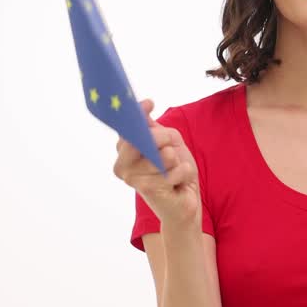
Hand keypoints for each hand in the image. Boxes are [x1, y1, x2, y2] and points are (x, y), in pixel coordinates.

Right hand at [113, 98, 201, 229]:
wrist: (183, 204)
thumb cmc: (174, 172)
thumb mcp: (168, 144)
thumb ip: (154, 129)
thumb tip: (144, 108)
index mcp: (124, 152)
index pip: (126, 127)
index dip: (137, 112)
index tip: (150, 103)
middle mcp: (122, 166)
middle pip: (146, 136)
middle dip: (165, 138)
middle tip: (171, 149)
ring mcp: (133, 178)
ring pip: (165, 153)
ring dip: (177, 161)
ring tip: (173, 172)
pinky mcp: (148, 189)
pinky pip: (176, 169)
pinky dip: (184, 173)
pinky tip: (177, 184)